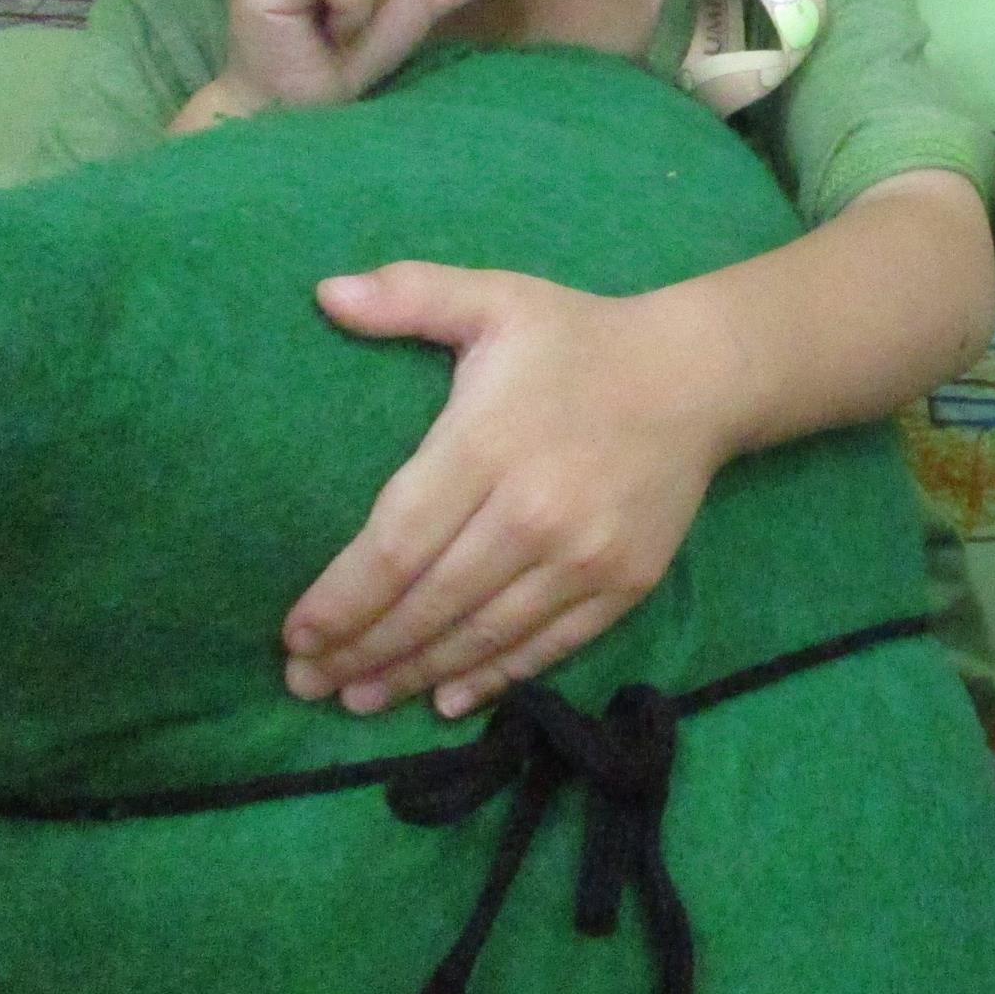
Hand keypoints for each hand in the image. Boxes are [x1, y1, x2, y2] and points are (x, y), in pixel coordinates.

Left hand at [284, 265, 735, 716]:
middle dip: (361, 652)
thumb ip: (410, 293)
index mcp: (488, 444)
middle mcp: (534, 511)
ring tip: (360, 700)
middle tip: (307, 684)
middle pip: (430, 603)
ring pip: (483, 634)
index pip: (397, 544)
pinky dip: (493, 678)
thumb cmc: (579, 338)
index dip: (342, 600)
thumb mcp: (496, 299)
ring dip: (414, 674)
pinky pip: (546, 645)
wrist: (699, 376)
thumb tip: (324, 294)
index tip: (295, 635)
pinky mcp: (624, 582)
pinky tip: (446, 697)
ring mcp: (584, 555)